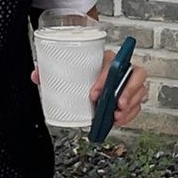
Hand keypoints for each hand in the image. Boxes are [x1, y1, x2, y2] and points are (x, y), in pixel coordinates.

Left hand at [31, 52, 149, 128]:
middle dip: (128, 89)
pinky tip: (119, 119)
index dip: (105, 78)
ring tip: (117, 115)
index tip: (94, 93)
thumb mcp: (66, 71)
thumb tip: (37, 75)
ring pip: (140, 89)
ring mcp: (129, 82)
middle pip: (135, 73)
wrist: (89, 81)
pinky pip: (137, 103)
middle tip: (116, 104)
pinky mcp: (132, 96)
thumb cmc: (81, 73)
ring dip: (130, 103)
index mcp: (106, 58)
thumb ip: (51, 72)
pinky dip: (130, 113)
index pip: (112, 62)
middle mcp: (122, 68)